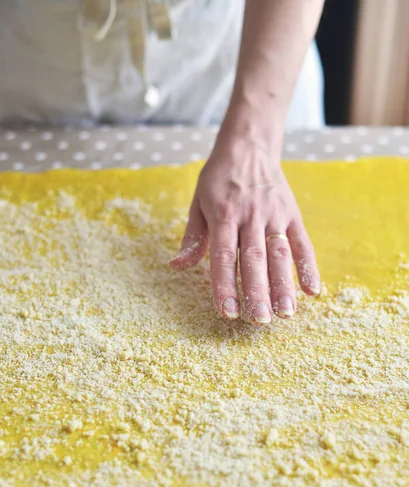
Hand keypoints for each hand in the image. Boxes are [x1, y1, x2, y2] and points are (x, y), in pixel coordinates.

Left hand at [169, 134, 319, 324]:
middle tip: (260, 321)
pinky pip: (302, 242)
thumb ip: (193, 238)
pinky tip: (312, 290)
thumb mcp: (198, 202)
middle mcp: (250, 216)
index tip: (227, 312)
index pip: (223, 257)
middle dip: (257, 292)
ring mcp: (274, 215)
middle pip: (254, 259)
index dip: (225, 286)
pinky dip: (309, 266)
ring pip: (280, 254)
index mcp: (223, 215)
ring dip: (284, 285)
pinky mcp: (292, 213)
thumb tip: (176, 267)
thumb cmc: (218, 178)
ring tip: (286, 313)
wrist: (248, 145)